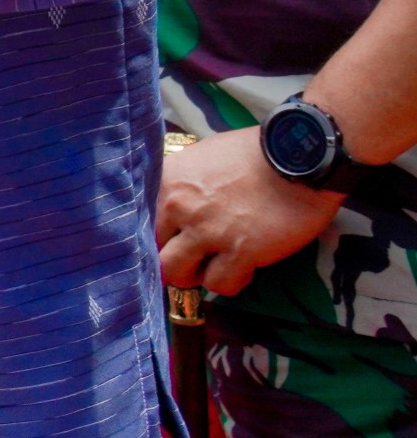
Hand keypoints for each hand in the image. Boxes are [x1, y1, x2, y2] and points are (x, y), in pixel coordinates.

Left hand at [159, 127, 343, 296]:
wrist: (298, 156)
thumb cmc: (254, 153)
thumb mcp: (202, 157)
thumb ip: (181, 183)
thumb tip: (171, 202)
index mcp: (166, 181)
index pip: (139, 221)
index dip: (156, 236)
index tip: (170, 242)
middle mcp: (178, 207)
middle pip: (154, 251)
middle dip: (173, 259)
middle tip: (194, 259)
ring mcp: (208, 231)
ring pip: (178, 274)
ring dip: (195, 275)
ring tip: (215, 266)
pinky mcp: (241, 251)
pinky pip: (219, 284)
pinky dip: (230, 282)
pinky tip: (243, 269)